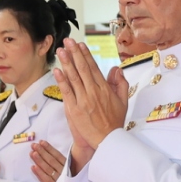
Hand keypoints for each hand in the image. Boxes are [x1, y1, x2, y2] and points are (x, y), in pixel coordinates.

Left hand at [29, 140, 66, 181]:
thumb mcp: (70, 173)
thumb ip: (64, 163)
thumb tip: (51, 152)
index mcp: (69, 168)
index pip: (58, 156)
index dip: (49, 148)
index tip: (41, 142)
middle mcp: (64, 173)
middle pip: (51, 161)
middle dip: (42, 152)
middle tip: (33, 145)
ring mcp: (59, 181)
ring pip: (48, 169)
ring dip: (39, 161)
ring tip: (32, 153)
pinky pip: (46, 180)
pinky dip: (39, 174)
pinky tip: (33, 167)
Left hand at [55, 41, 128, 171]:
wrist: (107, 140)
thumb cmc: (114, 122)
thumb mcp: (123, 101)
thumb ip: (121, 84)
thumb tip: (117, 69)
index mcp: (104, 89)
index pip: (93, 68)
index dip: (85, 55)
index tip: (79, 44)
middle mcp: (93, 92)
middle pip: (82, 68)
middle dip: (74, 53)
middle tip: (68, 41)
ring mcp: (83, 100)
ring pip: (73, 78)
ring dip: (66, 62)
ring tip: (60, 51)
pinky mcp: (74, 109)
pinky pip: (67, 92)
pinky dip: (61, 80)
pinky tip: (57, 70)